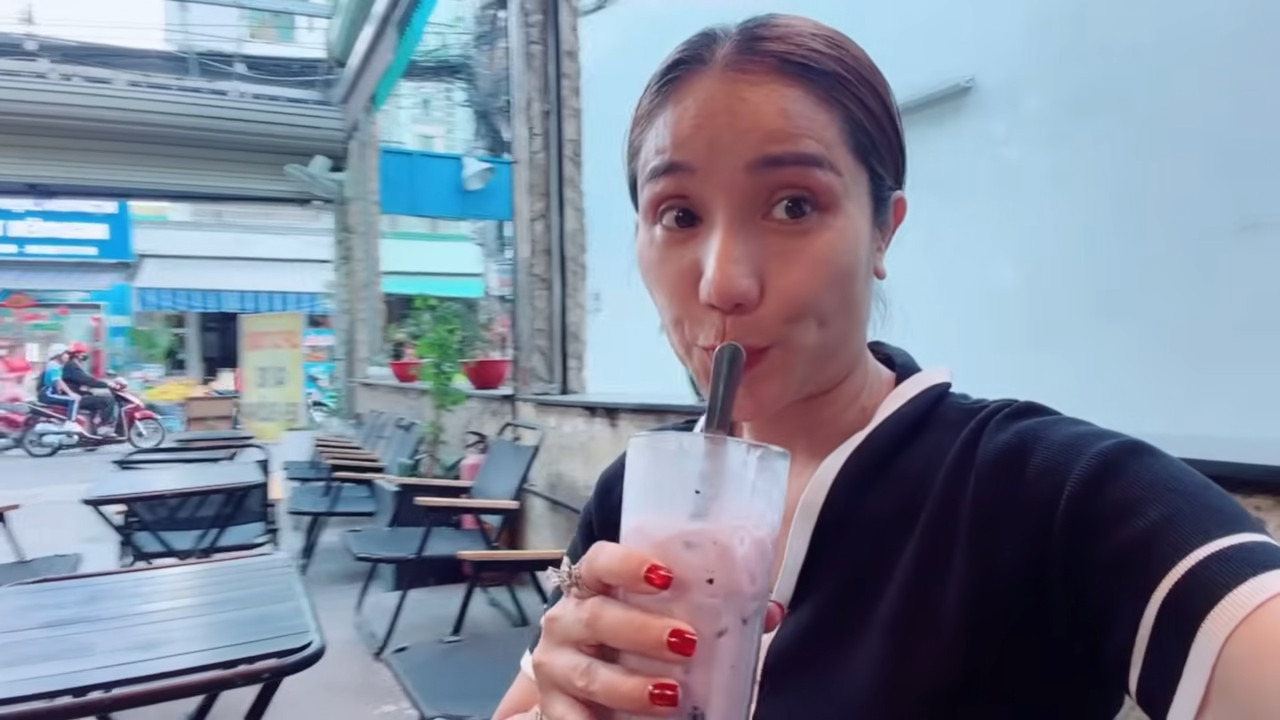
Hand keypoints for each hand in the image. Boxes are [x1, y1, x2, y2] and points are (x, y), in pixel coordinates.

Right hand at [530, 541, 783, 718]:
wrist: (577, 687)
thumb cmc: (625, 643)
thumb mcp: (658, 621)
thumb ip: (709, 613)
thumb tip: (771, 611)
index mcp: (592, 587)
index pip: (600, 561)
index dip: (627, 564)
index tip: (665, 576)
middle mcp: (567, 619)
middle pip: (599, 616)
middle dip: (642, 630)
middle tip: (686, 642)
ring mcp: (554, 663)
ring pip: (590, 672)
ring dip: (631, 686)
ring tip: (672, 695)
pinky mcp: (553, 705)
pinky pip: (572, 719)